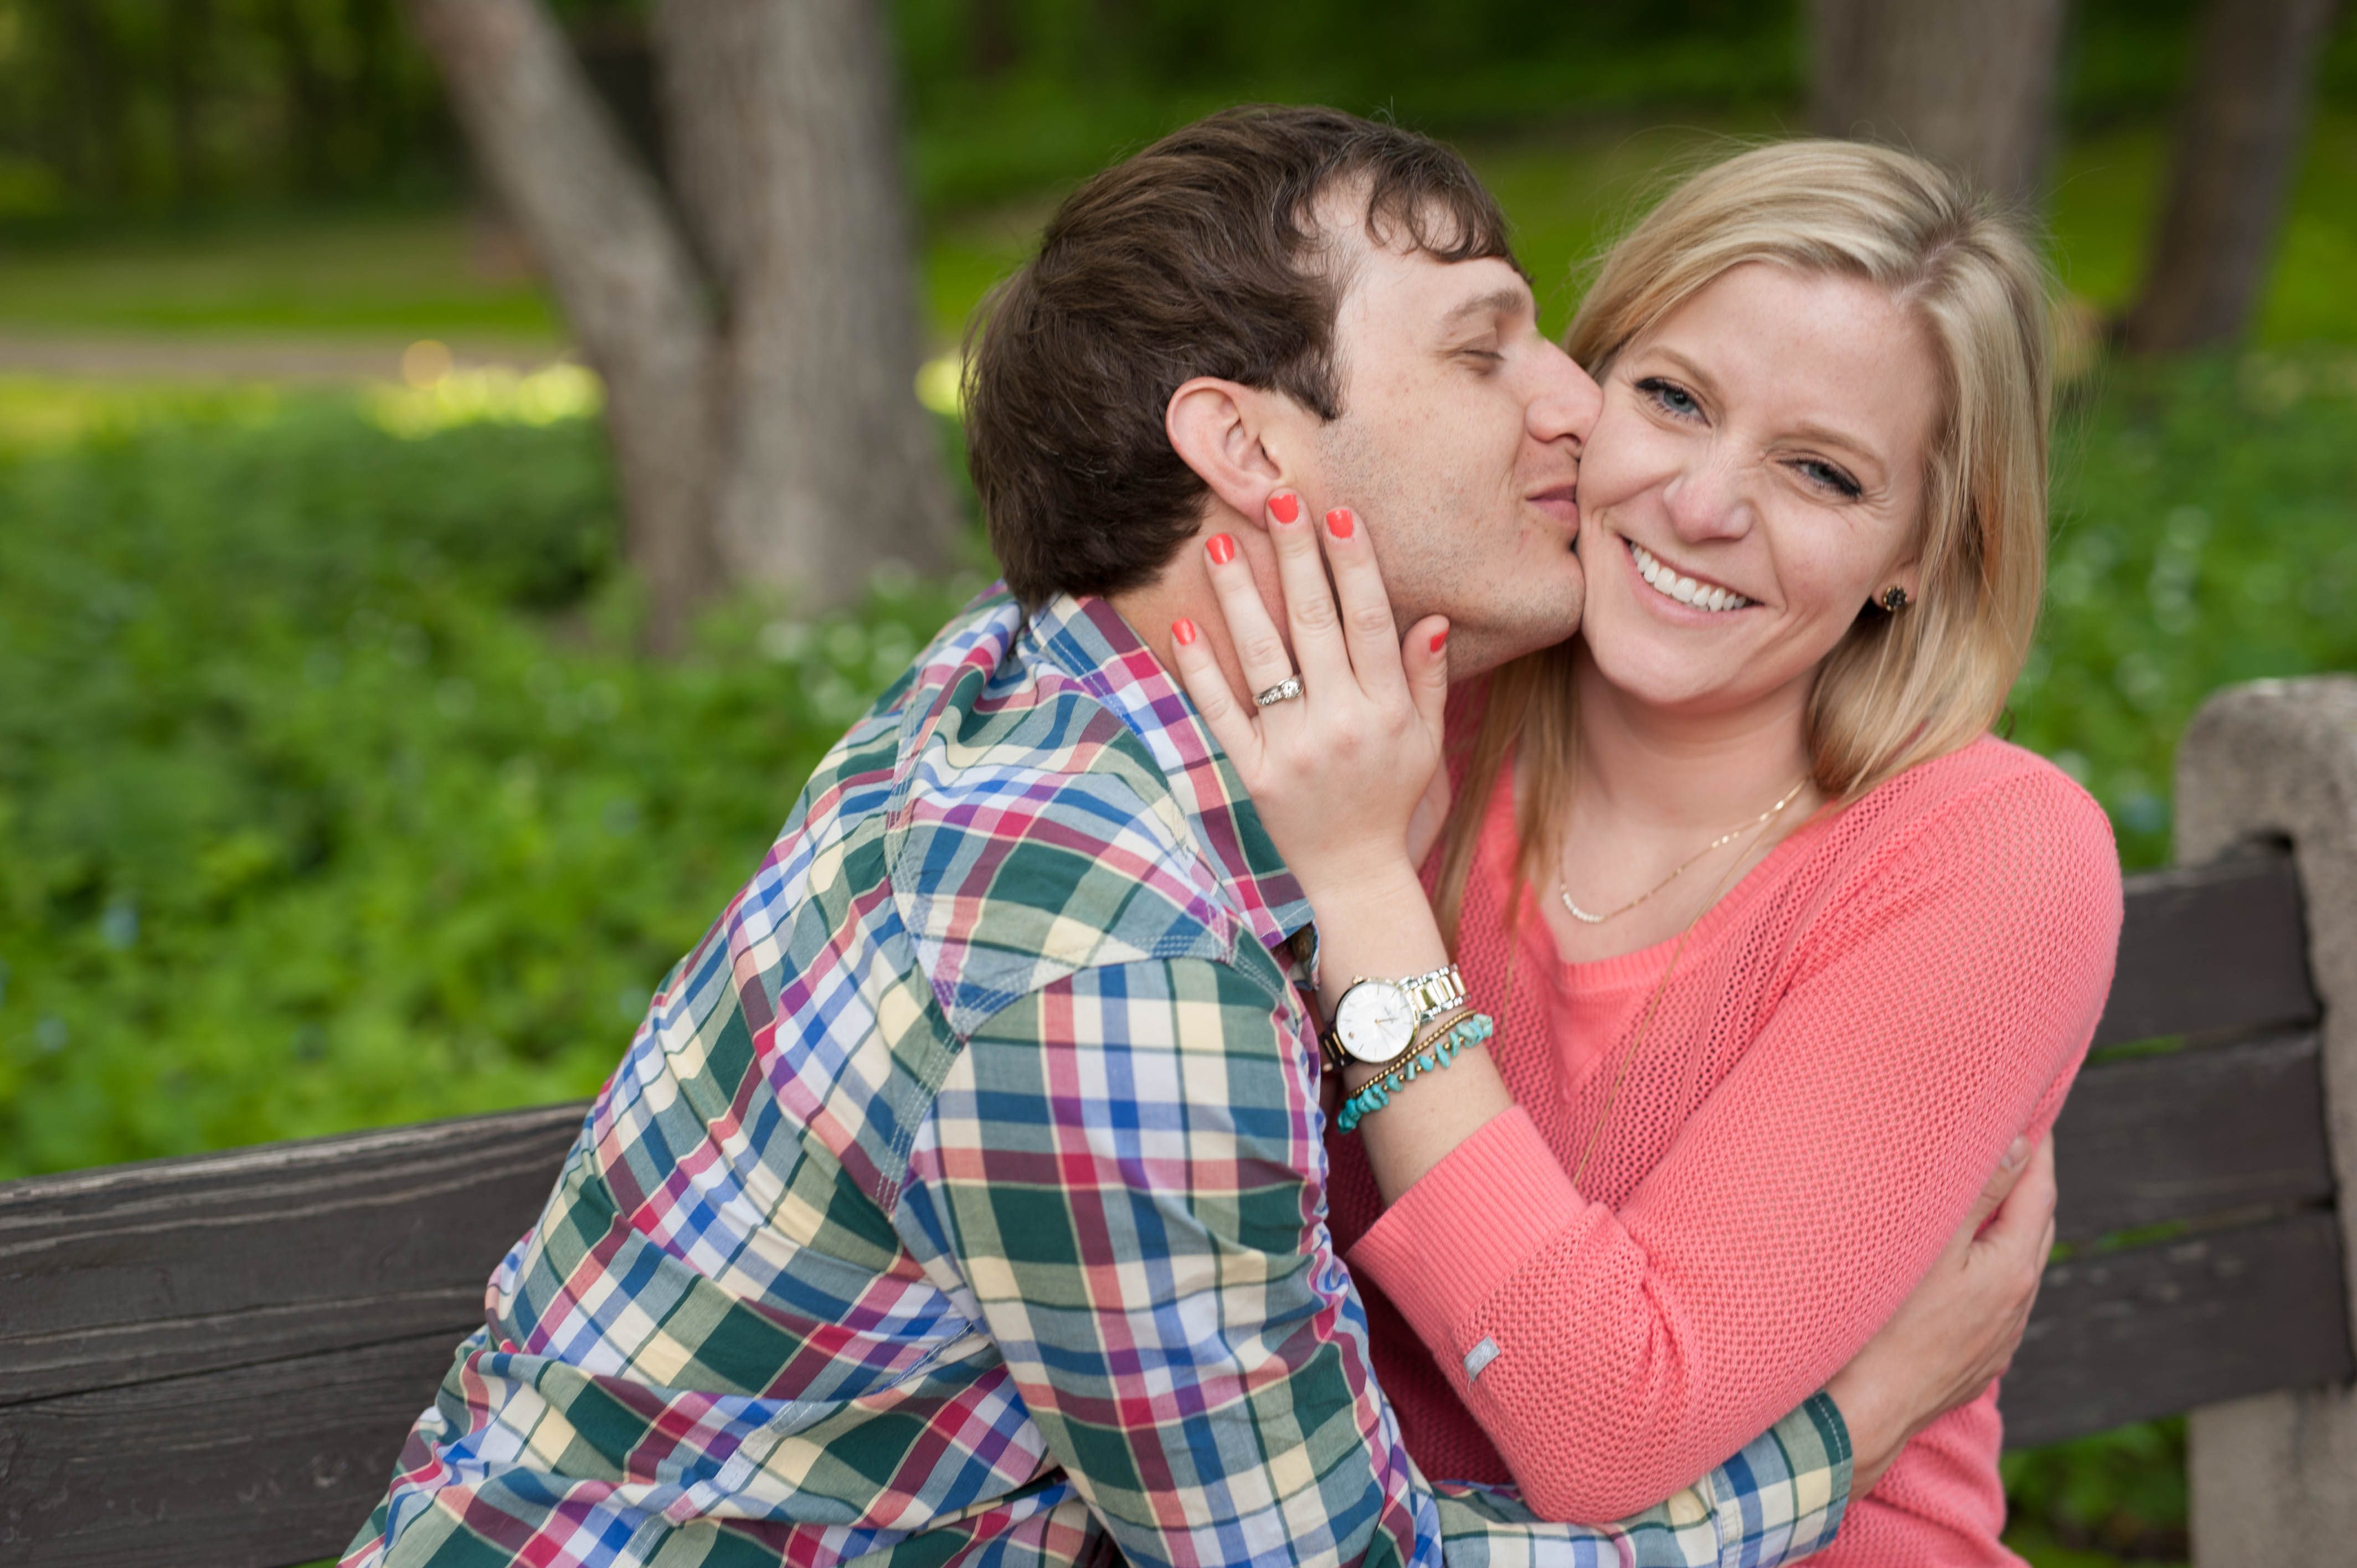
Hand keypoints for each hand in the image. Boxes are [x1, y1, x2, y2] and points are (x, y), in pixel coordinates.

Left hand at [1166, 494, 1449, 906]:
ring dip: (1241, 598)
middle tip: (1277, 499)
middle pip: (1315, 625)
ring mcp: (1293, 749)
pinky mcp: (1253, 772)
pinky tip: (1186, 626)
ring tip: (1218, 545)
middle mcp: (1341, 723)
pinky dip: (1202, 671)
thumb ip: (1426, 679)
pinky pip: (1222, 713)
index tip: (1337, 514)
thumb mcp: (1426, 740)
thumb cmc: (1392, 796)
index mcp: (1386, 709)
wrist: (1356, 873)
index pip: (1368, 622)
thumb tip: (1432, 618)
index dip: (1354, 566)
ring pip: (1263, 659)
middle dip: (1296, 558)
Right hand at [1825, 1133, 2056, 1495]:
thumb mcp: (1930, 1246)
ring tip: (1990, 1190)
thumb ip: (1977, 1193)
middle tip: (2017, 1137)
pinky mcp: (1975, 1361)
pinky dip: (1990, 1263)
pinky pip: (1996, 1297)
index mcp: (2013, 1269)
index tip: (2036, 1104)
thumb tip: (2020, 1146)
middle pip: (2036, 1226)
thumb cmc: (1884, 1326)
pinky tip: (1962, 1261)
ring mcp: (1998, 1338)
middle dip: (2031, 1180)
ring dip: (2010, 1223)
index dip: (2040, 1145)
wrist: (1861, 1416)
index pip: (2039, 1189)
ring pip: (2016, 1264)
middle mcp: (2017, 1305)